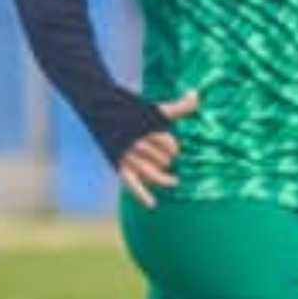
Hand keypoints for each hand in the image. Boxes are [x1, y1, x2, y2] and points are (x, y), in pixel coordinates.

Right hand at [117, 88, 200, 208]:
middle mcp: (137, 143)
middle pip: (162, 159)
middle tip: (166, 158)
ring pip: (152, 172)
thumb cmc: (133, 111)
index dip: (173, 147)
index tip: (172, 148)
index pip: (170, 145)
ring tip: (174, 181)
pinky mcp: (119, 165)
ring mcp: (127, 155)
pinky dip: (141, 195)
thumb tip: (195, 93)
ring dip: (164, 178)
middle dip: (167, 159)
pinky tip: (152, 205)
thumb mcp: (156, 109)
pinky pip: (131, 183)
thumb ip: (179, 105)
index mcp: (147, 129)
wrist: (102, 110)